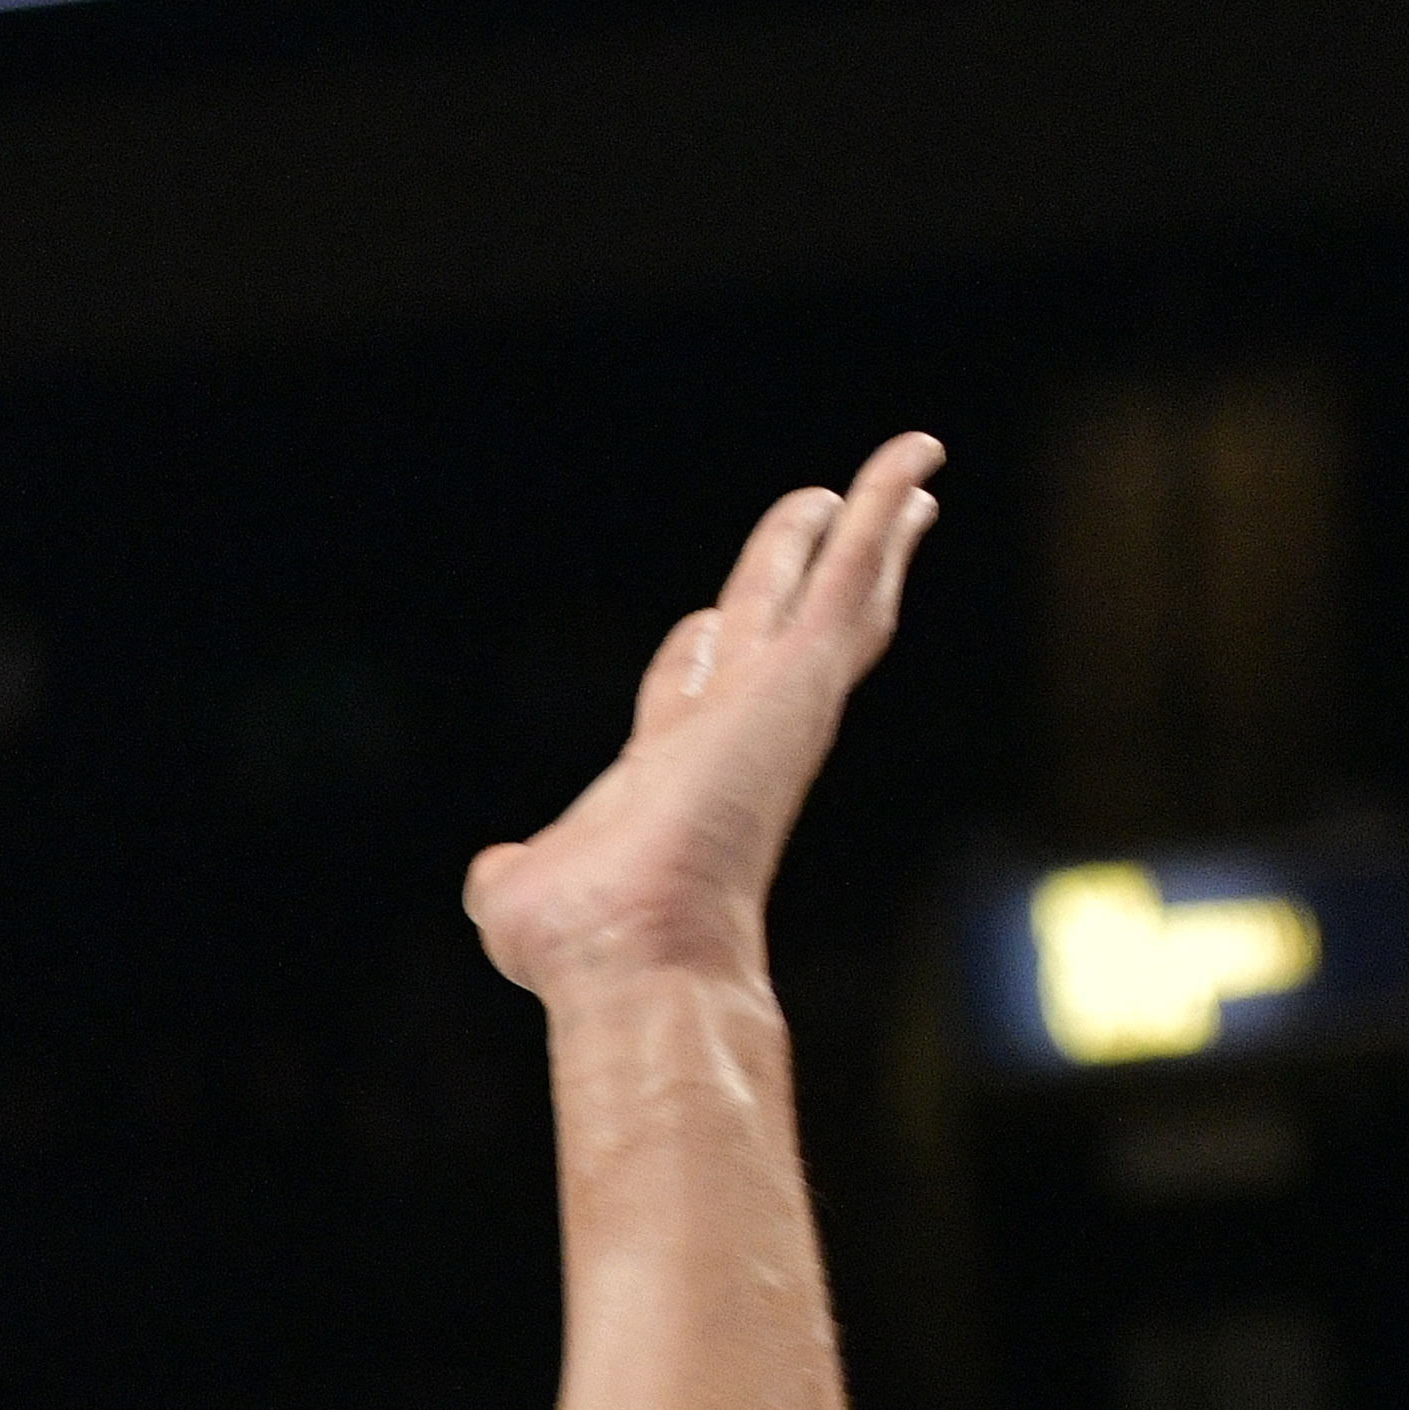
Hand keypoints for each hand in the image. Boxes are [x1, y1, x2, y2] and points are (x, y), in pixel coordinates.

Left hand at [466, 433, 942, 1007]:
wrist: (635, 955)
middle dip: (795, 570)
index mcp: (671, 769)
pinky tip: (915, 454)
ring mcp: (779, 702)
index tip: (704, 622)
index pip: (691, 687)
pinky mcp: (805, 676)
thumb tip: (493, 877)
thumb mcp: (515, 894)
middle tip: (824, 516)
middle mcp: (737, 732)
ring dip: (868, 533)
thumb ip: (505, 874)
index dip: (695, 651)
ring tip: (906, 480)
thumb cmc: (580, 947)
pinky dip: (882, 509)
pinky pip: (854, 571)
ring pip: (838, 597)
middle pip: (775, 627)